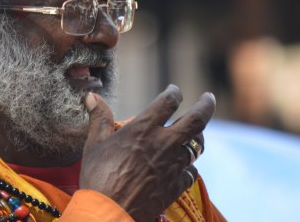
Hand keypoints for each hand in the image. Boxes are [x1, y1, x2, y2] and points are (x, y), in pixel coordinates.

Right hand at [79, 85, 215, 220]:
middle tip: (209, 98)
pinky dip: (189, 166)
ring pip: (197, 146)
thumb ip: (99, 118)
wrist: (109, 213)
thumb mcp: (94, 144)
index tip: (174, 90)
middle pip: (196, 120)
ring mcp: (173, 165)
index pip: (168, 102)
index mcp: (144, 128)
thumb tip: (91, 96)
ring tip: (196, 133)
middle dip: (206, 105)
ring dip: (197, 137)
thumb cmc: (98, 177)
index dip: (173, 92)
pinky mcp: (176, 186)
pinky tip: (184, 166)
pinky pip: (191, 171)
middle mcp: (164, 143)